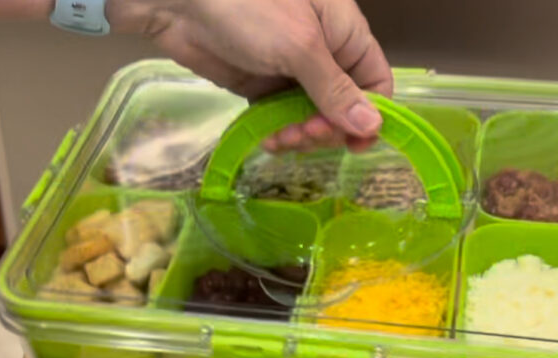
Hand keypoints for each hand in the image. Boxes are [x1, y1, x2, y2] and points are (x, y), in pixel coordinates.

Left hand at [109, 0, 392, 152]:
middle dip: (329, 128)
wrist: (181, 2)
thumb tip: (373, 125)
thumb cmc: (249, 8)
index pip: (376, 82)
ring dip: (303, 136)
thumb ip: (335, 89)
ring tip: (281, 139)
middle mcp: (324, 55)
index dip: (371, 115)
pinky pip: (282, 119)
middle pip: (344, 108)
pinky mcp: (262, 87)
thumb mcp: (300, 47)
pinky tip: (267, 140)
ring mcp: (292, 72)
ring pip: (313, 118)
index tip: (354, 143)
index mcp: (345, 34)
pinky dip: (279, 134)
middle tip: (303, 135)